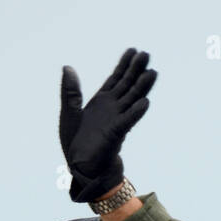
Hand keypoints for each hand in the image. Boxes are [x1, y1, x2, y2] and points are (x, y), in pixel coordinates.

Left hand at [59, 48, 156, 202]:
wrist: (83, 170)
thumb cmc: (76, 146)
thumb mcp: (69, 115)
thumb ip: (70, 92)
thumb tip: (68, 68)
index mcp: (101, 103)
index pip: (115, 79)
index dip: (123, 65)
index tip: (133, 51)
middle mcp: (112, 110)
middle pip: (127, 85)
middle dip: (136, 70)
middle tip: (147, 54)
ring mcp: (116, 121)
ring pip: (132, 100)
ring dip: (142, 87)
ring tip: (153, 73)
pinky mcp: (116, 135)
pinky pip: (128, 122)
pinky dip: (136, 113)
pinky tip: (145, 103)